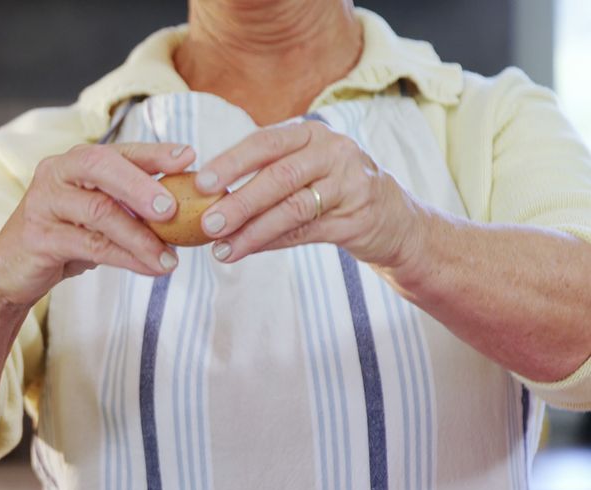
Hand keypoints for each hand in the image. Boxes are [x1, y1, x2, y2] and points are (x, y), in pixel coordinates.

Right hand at [0, 143, 195, 307]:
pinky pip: (91, 246)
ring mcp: (43, 203)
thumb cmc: (61, 239)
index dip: (154, 152)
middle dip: (142, 185)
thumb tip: (186, 209)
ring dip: (141, 237)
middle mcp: (55, 173)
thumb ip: (128, 207)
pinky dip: (126, 258)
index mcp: (73, 162)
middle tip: (174, 208)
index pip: (118, 151)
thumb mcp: (96, 218)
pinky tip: (151, 269)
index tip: (189, 157)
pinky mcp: (39, 237)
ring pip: (100, 212)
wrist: (9, 272)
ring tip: (171, 259)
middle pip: (102, 168)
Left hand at [193, 121, 428, 272]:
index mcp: (311, 133)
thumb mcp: (303, 169)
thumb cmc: (332, 189)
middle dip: (239, 201)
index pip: (265, 142)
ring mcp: (350, 184)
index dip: (231, 162)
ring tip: (221, 248)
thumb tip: (206, 198)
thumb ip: (264, 174)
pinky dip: (272, 242)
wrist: (394, 218)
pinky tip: (246, 250)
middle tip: (207, 223)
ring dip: (251, 231)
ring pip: (292, 208)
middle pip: (278, 176)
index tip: (201, 184)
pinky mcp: (357, 218)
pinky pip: (306, 232)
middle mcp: (334, 152)